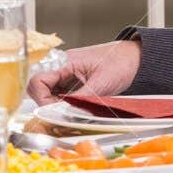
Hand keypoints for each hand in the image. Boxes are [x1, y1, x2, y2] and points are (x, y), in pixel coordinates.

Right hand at [27, 39, 141, 103]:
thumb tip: (64, 113)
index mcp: (64, 62)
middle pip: (38, 89)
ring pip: (47, 94)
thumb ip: (80, 98)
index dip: (42, 100)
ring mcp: (65, 75)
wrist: (134, 58)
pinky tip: (74, 109)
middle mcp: (61, 68)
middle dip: (47, 105)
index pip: (38, 81)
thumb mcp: (101, 83)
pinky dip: (62, 106)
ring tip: (70, 112)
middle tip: (63, 114)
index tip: (53, 112)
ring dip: (55, 106)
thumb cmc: (120, 62)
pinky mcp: (71, 82)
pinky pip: (58, 96)